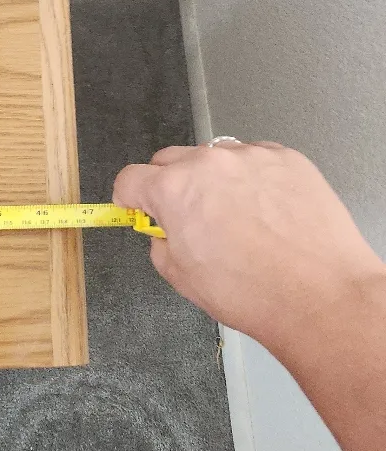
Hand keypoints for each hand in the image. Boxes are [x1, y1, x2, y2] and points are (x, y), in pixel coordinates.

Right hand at [113, 143, 385, 357]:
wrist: (319, 295)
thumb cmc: (255, 293)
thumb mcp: (183, 278)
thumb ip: (162, 244)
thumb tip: (164, 233)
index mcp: (175, 190)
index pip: (131, 178)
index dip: (130, 198)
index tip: (137, 206)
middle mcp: (210, 163)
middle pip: (171, 160)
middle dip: (170, 185)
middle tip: (189, 218)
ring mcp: (252, 156)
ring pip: (216, 158)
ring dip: (215, 180)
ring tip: (238, 219)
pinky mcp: (287, 158)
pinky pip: (257, 160)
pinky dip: (254, 180)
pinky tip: (267, 214)